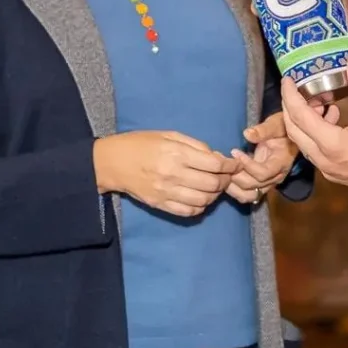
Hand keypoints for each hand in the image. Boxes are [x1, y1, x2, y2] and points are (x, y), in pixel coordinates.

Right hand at [93, 131, 239, 218]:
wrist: (113, 162)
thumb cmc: (142, 143)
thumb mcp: (170, 135)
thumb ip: (195, 145)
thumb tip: (217, 157)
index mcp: (177, 153)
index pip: (214, 165)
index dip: (230, 166)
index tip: (235, 164)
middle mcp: (174, 174)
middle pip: (212, 184)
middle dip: (226, 181)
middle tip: (226, 176)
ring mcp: (167, 192)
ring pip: (203, 200)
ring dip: (214, 195)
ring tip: (214, 187)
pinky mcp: (160, 205)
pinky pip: (188, 212)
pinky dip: (200, 207)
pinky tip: (201, 198)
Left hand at [225, 112, 298, 204]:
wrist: (287, 138)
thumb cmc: (282, 129)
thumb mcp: (275, 124)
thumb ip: (264, 130)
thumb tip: (247, 134)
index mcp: (281, 163)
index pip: (263, 173)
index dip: (247, 165)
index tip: (235, 151)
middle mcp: (276, 178)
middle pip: (254, 186)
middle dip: (237, 175)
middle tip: (225, 161)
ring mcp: (268, 184)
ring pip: (249, 196)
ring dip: (233, 187)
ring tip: (224, 171)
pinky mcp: (260, 186)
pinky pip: (246, 195)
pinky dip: (234, 190)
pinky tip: (226, 177)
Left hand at [280, 57, 347, 200]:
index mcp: (330, 143)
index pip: (299, 115)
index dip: (290, 95)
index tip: (287, 80)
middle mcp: (322, 158)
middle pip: (293, 130)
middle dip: (290, 107)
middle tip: (296, 89)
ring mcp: (326, 168)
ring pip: (302, 141)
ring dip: (304, 121)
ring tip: (320, 102)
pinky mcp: (333, 173)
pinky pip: (314, 150)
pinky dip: (315, 132)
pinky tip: (333, 119)